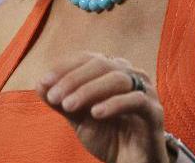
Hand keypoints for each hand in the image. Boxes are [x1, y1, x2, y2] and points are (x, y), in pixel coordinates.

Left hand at [37, 52, 169, 162]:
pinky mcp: (155, 112)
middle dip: (73, 79)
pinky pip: (137, 100)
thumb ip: (62, 102)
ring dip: (89, 90)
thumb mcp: (79, 118)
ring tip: (69, 106)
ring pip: (118, 78)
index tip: (44, 82)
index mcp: (112, 71)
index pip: (87, 58)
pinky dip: (114, 104)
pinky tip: (95, 113)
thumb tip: (39, 84)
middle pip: (101, 65)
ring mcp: (145, 91)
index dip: (64, 67)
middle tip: (54, 97)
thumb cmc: (107, 136)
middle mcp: (131, 75)